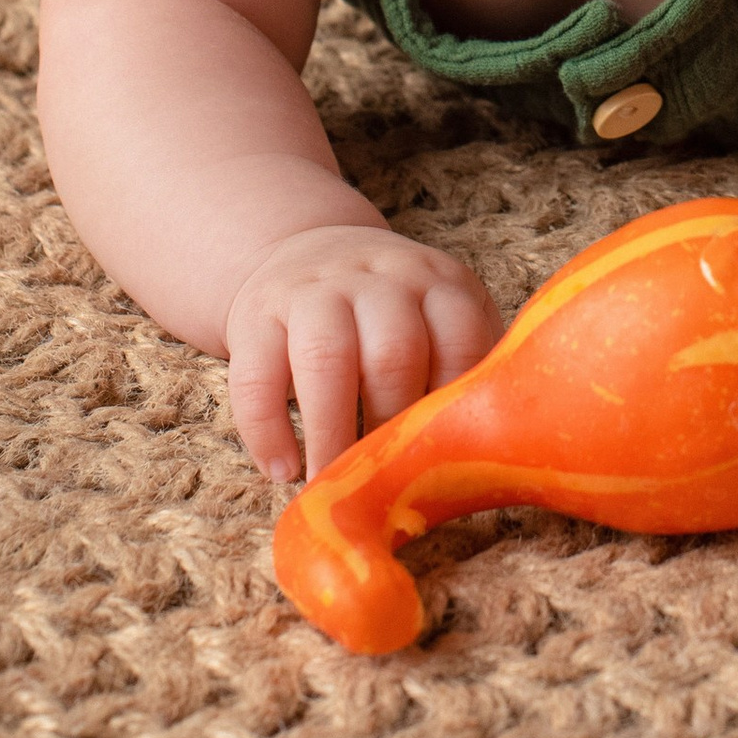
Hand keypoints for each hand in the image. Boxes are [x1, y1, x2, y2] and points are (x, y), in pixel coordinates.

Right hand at [223, 222, 500, 479]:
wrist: (306, 251)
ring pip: (325, 358)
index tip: (446, 459)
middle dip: (391, 426)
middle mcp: (377, 278)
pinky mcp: (255, 314)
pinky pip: (256, 375)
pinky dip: (267, 430)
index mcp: (436, 282)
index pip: (460, 339)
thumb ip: (463, 363)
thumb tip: (481, 455)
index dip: (454, 406)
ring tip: (330, 485)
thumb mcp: (437, 312)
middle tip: (385, 483)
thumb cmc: (389, 312)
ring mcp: (314, 292)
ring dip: (331, 434)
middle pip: (394, 351)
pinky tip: (282, 470)